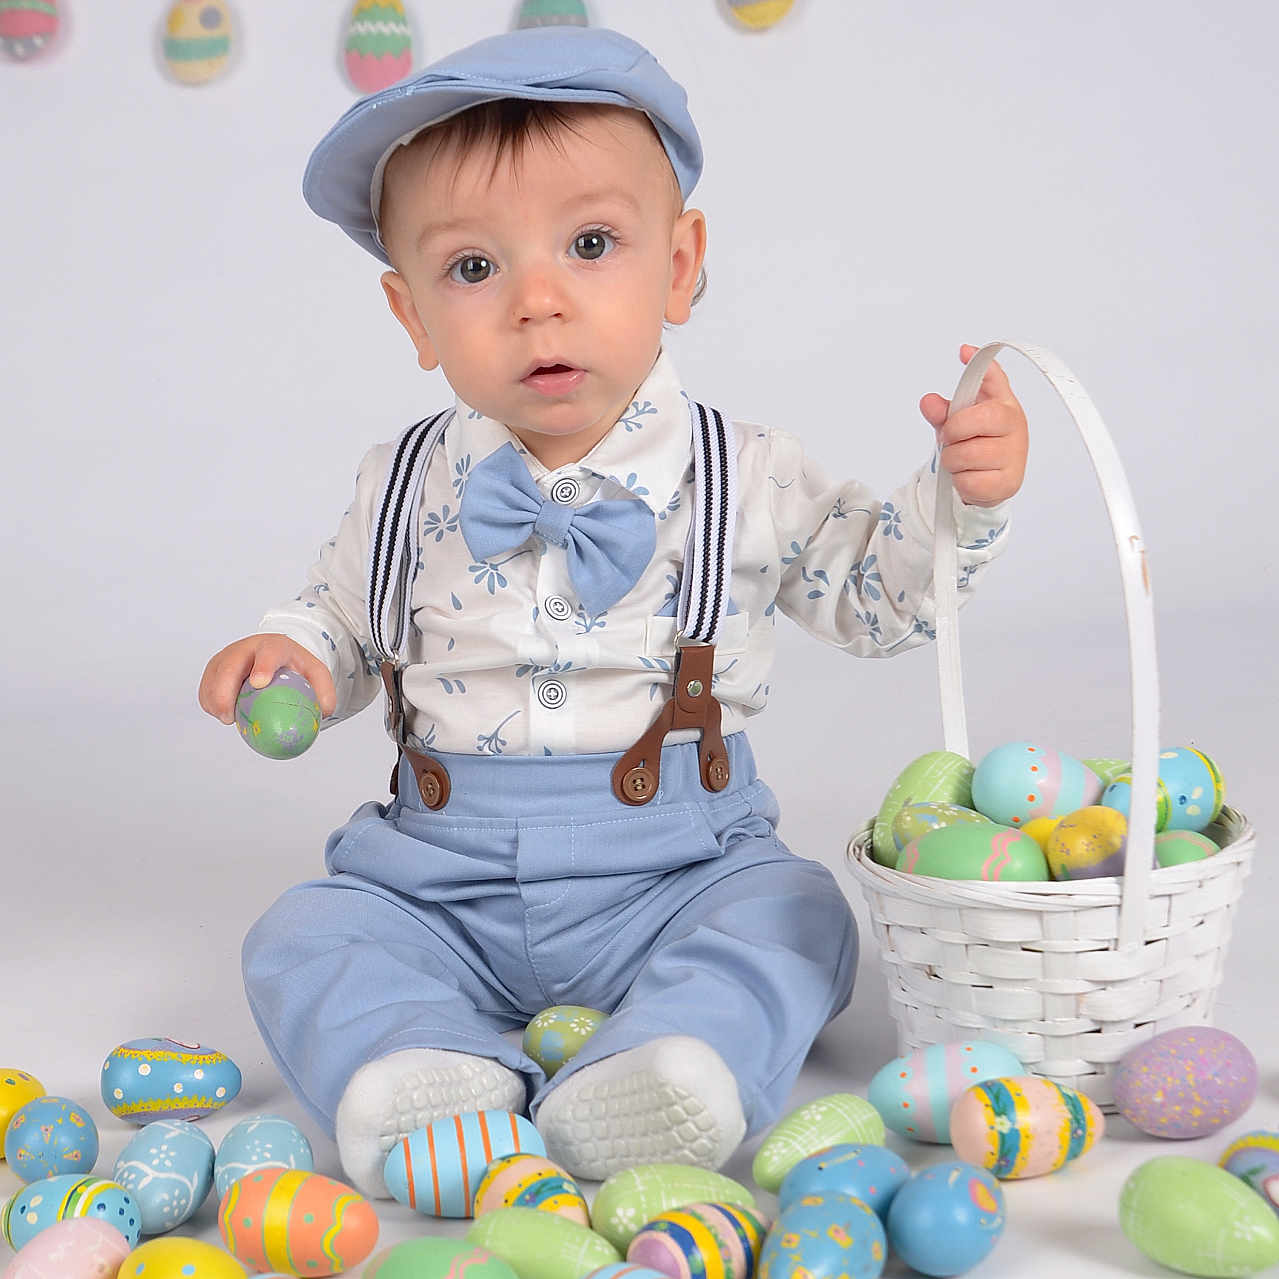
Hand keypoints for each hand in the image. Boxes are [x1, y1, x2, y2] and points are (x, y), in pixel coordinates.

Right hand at [198, 634, 337, 724]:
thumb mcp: (315, 674)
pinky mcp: (214, 668)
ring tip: (227, 718)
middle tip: (229, 716)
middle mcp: (247, 648)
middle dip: (225, 690)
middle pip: (230, 665)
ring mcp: (227, 656)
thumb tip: (322, 712)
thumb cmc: (294, 667)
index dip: (262, 666)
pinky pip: (205, 687)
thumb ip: (324, 692)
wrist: (275, 656)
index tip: (258, 684)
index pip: (268, 652)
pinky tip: (222, 714)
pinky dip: (209, 702)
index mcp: (274, 646)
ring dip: (214, 699)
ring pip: (213, 676)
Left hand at [920, 344, 1028, 507]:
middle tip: (953, 440)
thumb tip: (928, 402)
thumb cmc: (975, 445)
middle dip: (952, 433)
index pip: (994, 377)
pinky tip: (970, 477)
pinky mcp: (1009, 482)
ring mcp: (1014, 454)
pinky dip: (961, 482)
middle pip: (971, 421)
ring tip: (962, 461)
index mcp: (1002, 403)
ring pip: (964, 455)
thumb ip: (942, 412)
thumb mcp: (956, 424)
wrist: (990, 482)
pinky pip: (969, 481)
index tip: (964, 352)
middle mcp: (1013, 424)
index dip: (980, 364)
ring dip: (953, 462)